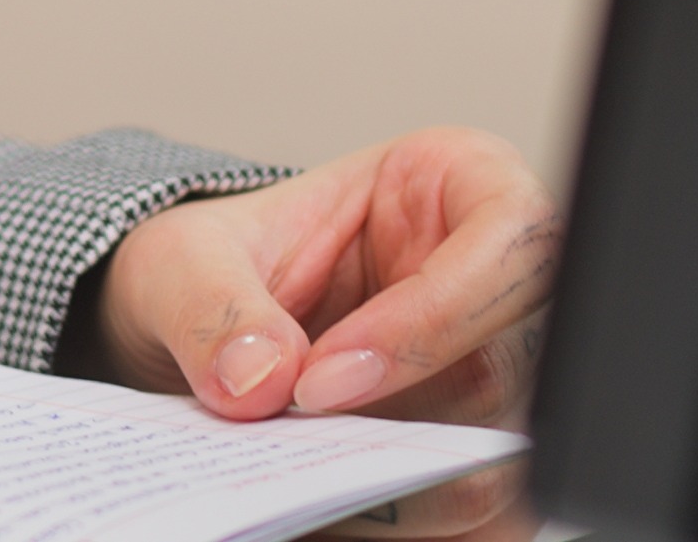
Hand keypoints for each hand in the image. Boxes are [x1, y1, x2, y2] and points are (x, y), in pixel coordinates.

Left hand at [86, 127, 555, 540]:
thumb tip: (260, 378)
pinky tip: (327, 513)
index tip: (322, 381)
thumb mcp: (180, 258)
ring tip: (300, 486)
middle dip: (407, 426)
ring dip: (400, 490)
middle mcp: (494, 286)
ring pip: (501, 459)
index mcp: (458, 188)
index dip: (433, 319)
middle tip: (299, 453)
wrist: (185, 345)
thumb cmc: (209, 269)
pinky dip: (406, 526)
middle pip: (517, 368)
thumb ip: (213, 303)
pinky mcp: (475, 466)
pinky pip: (478, 517)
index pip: (509, 242)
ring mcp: (495, 383)